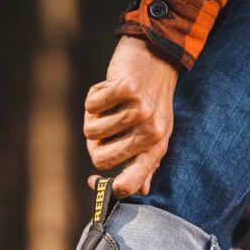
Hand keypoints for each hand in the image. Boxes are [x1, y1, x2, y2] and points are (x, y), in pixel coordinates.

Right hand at [84, 36, 178, 197]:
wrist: (158, 58)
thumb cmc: (152, 101)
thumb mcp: (155, 135)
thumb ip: (146, 164)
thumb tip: (138, 190)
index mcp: (156, 150)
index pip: (129, 183)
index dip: (107, 188)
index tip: (92, 181)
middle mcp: (150, 134)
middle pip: (100, 159)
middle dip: (95, 144)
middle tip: (105, 127)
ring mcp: (140, 111)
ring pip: (91, 131)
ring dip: (94, 117)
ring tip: (111, 105)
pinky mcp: (127, 88)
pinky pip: (91, 105)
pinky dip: (94, 96)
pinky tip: (109, 89)